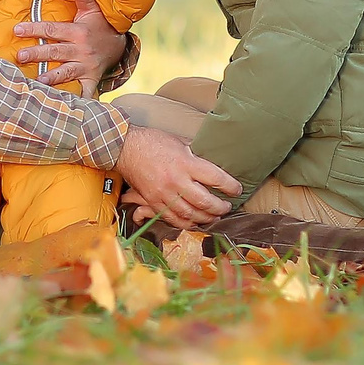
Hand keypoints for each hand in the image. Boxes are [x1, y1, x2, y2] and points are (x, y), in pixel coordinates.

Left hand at [12, 3, 125, 88]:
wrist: (117, 46)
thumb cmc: (98, 25)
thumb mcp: (91, 10)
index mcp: (78, 32)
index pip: (53, 30)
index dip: (35, 29)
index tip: (16, 29)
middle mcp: (81, 50)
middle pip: (56, 52)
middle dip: (37, 54)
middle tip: (19, 56)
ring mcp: (86, 66)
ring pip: (67, 72)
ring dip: (52, 77)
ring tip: (37, 81)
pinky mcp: (91, 79)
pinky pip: (84, 90)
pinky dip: (77, 99)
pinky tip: (63, 104)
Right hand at [116, 126, 241, 227]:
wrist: (126, 148)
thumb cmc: (154, 141)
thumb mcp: (179, 141)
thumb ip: (196, 153)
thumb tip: (213, 158)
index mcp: (185, 162)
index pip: (216, 178)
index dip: (230, 186)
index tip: (237, 190)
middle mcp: (176, 180)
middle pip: (205, 201)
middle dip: (220, 207)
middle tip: (227, 207)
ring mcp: (164, 193)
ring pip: (190, 214)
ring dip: (206, 218)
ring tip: (214, 216)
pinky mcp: (153, 201)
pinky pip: (172, 218)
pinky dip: (186, 223)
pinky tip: (195, 222)